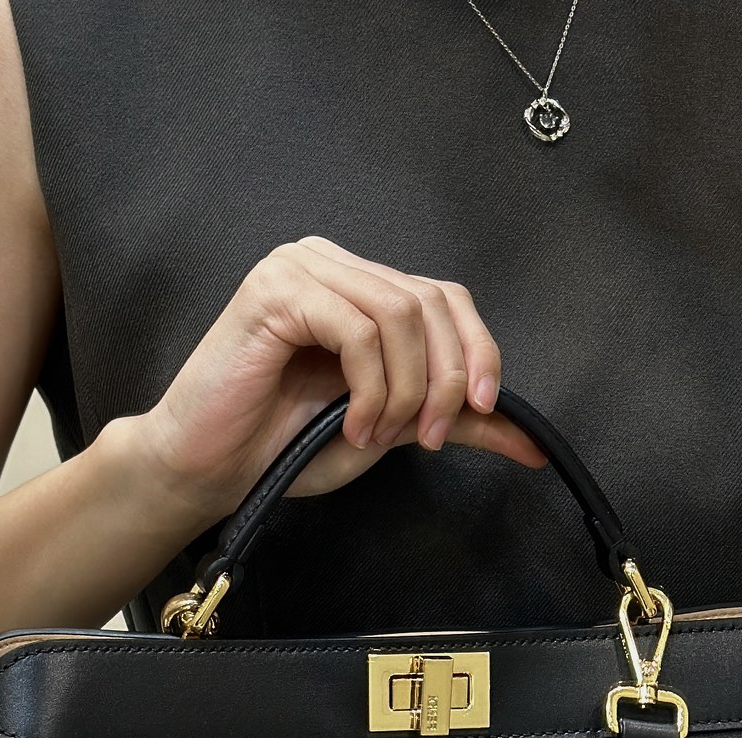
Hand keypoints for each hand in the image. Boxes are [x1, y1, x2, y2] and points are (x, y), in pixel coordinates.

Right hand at [129, 236, 545, 523]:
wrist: (210, 470)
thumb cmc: (285, 447)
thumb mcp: (391, 429)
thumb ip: (454, 420)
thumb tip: (531, 440)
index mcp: (360, 286)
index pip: (445, 297)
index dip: (477, 351)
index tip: (481, 410)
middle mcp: (332, 263)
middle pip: (430, 301)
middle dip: (443, 378)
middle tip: (426, 436)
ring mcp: (301, 268)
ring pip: (400, 315)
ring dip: (402, 391)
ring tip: (374, 435)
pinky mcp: (276, 289)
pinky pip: (358, 329)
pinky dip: (369, 388)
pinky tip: (350, 425)